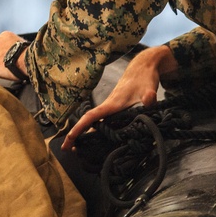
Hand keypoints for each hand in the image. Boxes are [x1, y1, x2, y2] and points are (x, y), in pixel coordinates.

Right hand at [61, 45, 177, 149]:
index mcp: (112, 104)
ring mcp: (112, 108)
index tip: (69, 139)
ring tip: (79, 150)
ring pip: (96, 123)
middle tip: (66, 149)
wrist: (144, 67)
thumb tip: (149, 100)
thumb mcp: (148, 88)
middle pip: (89, 123)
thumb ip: (149, 96)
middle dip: (76, 135)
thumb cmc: (144, 77)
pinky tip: (99, 141)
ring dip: (86, 134)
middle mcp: (109, 107)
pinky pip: (104, 122)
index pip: (91, 117)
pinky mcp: (117, 109)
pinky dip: (98, 132)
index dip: (79, 128)